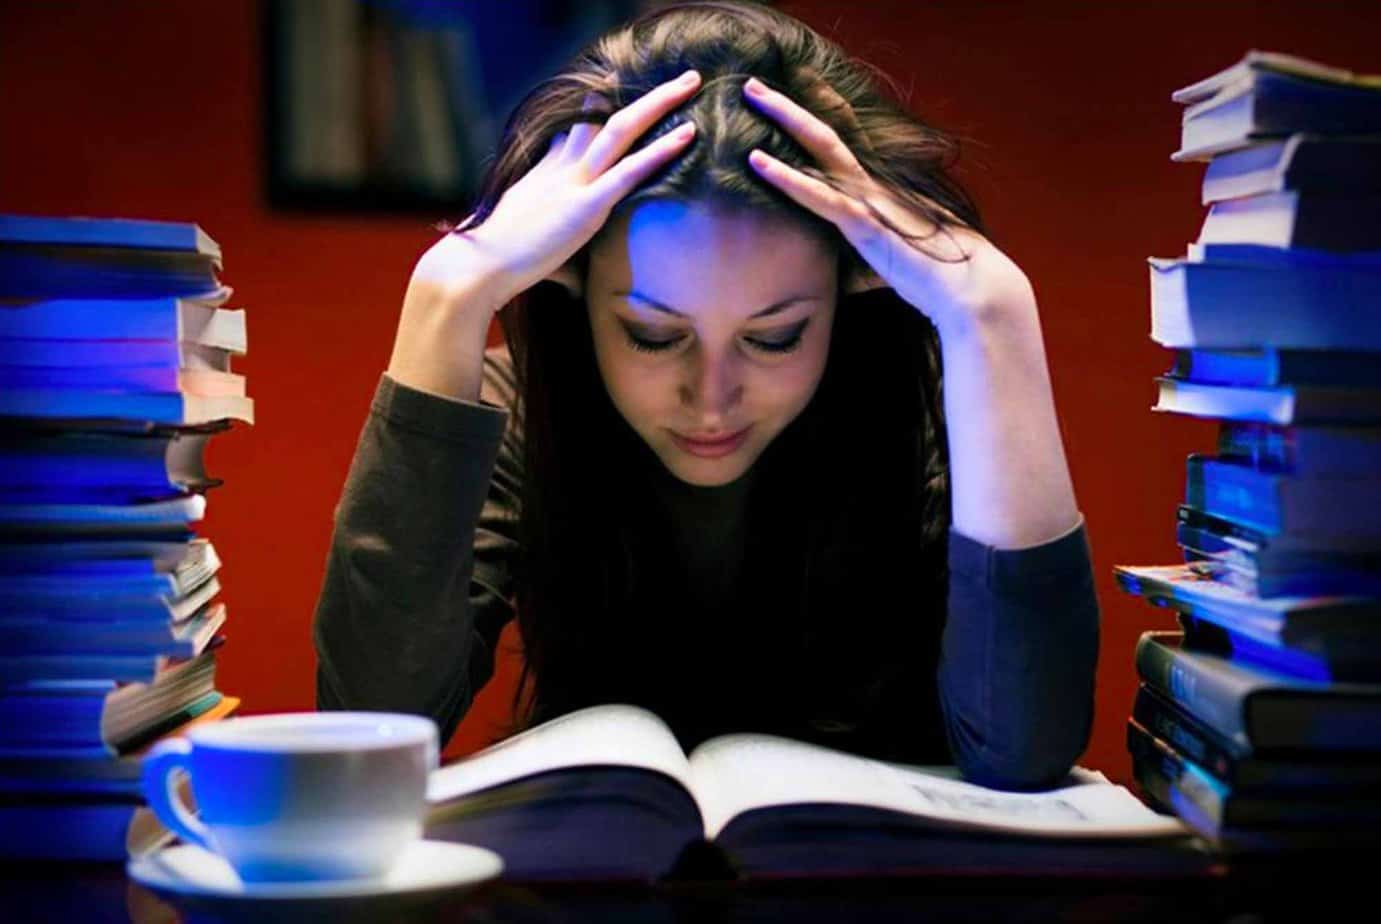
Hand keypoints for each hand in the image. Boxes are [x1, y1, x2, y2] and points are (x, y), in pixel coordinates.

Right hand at [431, 68, 703, 304]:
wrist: (474, 266)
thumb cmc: (497, 265)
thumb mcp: (527, 242)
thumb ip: (556, 247)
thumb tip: (576, 277)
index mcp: (545, 175)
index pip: (577, 131)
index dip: (601, 110)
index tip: (621, 91)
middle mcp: (561, 169)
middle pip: (605, 118)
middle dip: (644, 97)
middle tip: (679, 79)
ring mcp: (573, 184)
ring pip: (621, 130)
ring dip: (659, 104)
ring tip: (692, 83)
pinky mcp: (583, 207)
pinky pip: (628, 172)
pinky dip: (660, 151)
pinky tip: (687, 134)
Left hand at [740, 75, 1028, 331]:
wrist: (971, 288)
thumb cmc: (938, 277)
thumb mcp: (896, 260)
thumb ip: (870, 257)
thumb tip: (855, 275)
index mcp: (879, 190)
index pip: (844, 142)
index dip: (819, 113)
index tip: (792, 90)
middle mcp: (873, 185)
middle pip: (825, 133)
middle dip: (788, 107)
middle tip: (753, 84)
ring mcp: (869, 200)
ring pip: (820, 148)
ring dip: (784, 118)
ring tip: (751, 94)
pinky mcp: (865, 225)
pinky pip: (820, 196)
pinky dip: (787, 178)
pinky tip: (757, 162)